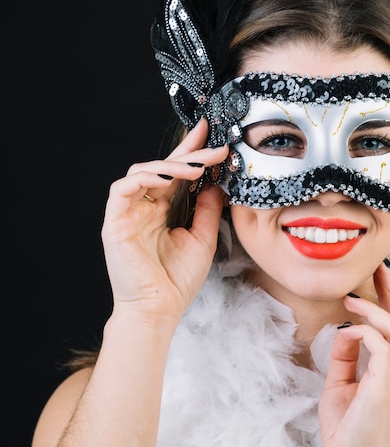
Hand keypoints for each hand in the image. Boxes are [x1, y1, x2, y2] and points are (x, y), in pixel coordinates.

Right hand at [101, 118, 228, 324]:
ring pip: (142, 172)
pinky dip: (144, 179)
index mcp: (161, 210)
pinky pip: (122, 189)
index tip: (214, 136)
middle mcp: (143, 207)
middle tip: (214, 143)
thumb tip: (217, 183)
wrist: (159, 310)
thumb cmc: (177, 280)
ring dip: (171, 165)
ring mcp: (128, 213)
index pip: (176, 174)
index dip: (192, 153)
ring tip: (197, 166)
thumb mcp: (203, 238)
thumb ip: (208, 209)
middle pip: (162, 168)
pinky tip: (167, 179)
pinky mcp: (115, 222)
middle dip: (189, 153)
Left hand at [318, 262, 389, 446]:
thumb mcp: (343, 384)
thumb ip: (346, 357)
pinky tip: (347, 330)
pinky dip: (364, 331)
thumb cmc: (346, 429)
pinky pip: (382, 346)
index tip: (381, 278)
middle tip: (380, 268)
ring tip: (350, 297)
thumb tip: (345, 329)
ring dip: (376, 308)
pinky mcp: (385, 389)